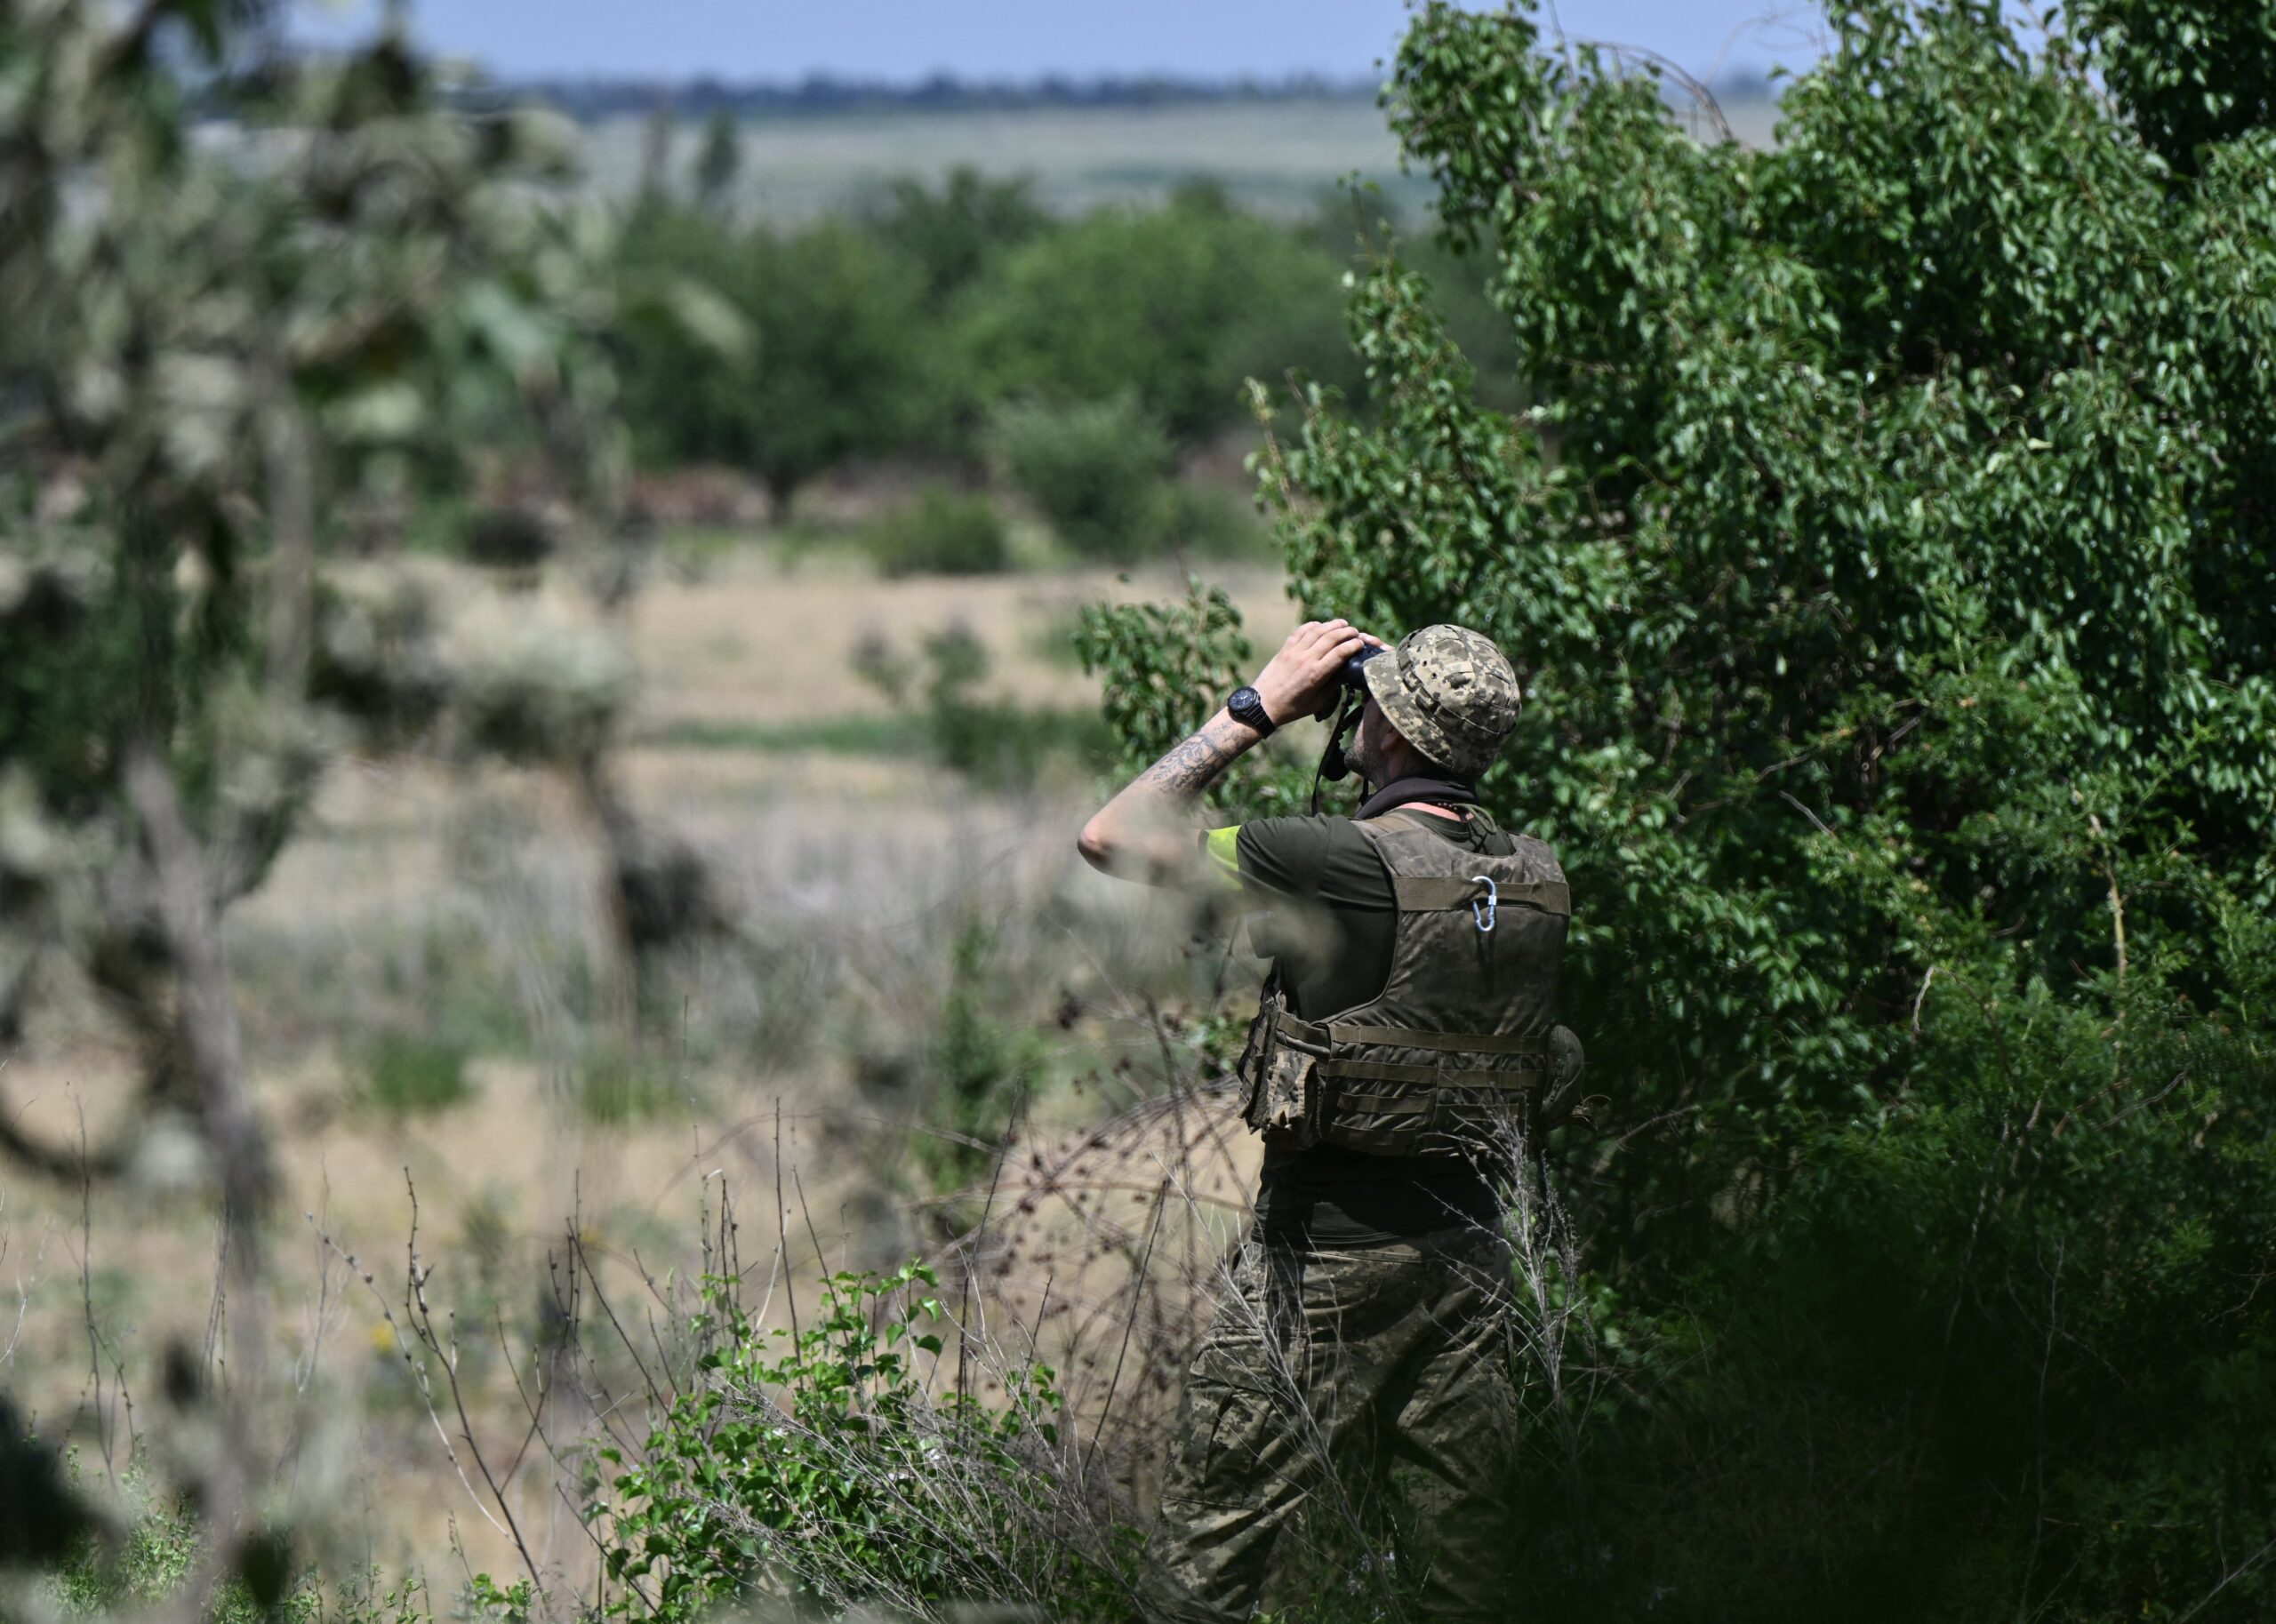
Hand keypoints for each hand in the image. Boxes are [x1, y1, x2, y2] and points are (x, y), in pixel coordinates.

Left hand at [1250, 619, 1380, 724]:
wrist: (1262, 705)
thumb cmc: (1291, 709)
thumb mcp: (1316, 703)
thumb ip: (1331, 688)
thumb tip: (1343, 674)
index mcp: (1316, 674)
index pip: (1340, 653)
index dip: (1353, 645)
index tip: (1360, 643)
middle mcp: (1306, 659)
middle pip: (1331, 638)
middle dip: (1346, 632)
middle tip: (1355, 632)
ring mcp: (1294, 652)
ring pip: (1316, 631)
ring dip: (1331, 625)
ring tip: (1343, 623)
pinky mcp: (1284, 650)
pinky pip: (1299, 632)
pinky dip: (1311, 626)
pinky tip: (1320, 625)